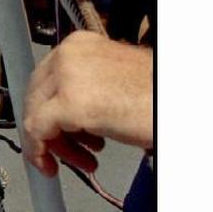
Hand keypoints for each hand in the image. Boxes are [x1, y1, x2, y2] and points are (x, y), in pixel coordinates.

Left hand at [23, 31, 153, 176]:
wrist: (177, 106)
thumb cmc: (153, 96)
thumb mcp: (109, 79)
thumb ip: (80, 86)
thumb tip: (57, 112)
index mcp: (78, 45)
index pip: (44, 79)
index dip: (46, 110)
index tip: (54, 130)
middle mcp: (67, 55)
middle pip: (37, 96)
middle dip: (51, 129)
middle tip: (70, 151)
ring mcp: (67, 78)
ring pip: (35, 114)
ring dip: (56, 144)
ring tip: (84, 160)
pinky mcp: (70, 104)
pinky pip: (36, 130)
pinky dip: (38, 151)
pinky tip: (52, 166)